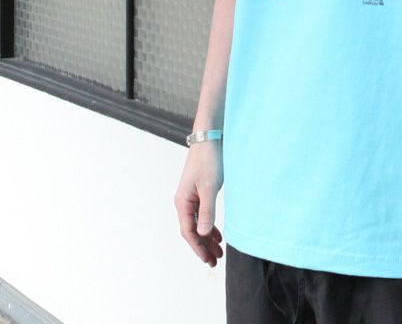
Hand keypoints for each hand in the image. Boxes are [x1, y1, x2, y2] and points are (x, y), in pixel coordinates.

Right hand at [174, 140, 223, 266]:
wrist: (208, 139)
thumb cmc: (208, 161)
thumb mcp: (209, 187)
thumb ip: (207, 211)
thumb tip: (204, 234)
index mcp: (182, 202)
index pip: (189, 232)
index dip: (198, 248)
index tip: (209, 260)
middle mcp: (184, 202)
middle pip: (193, 230)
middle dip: (203, 246)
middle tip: (216, 261)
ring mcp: (191, 197)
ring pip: (198, 224)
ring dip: (207, 237)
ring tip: (219, 251)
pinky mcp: (199, 192)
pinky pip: (202, 215)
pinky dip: (210, 225)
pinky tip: (218, 233)